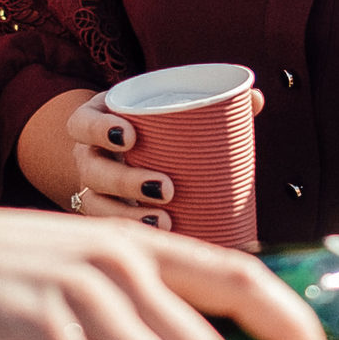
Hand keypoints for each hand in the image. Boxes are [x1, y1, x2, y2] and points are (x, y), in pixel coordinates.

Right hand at [61, 87, 264, 237]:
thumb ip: (208, 103)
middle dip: (125, 181)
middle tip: (166, 187)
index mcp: (96, 123)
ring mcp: (92, 189)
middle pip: (93, 171)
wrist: (124, 153)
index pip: (82, 124)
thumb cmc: (152, 128)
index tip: (131, 135)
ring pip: (96, 206)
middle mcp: (88, 157)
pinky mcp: (104, 216)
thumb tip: (256, 97)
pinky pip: (108, 231)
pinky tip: (161, 242)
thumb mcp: (166, 109)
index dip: (99, 129)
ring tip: (165, 221)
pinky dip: (134, 236)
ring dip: (129, 215)